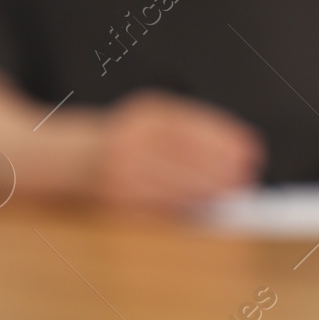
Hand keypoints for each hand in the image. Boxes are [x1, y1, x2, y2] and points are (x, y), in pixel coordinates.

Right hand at [92, 91, 263, 211]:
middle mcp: (133, 138)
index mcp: (148, 114)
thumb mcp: (154, 121)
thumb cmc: (125, 141)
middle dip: (223, 167)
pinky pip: (160, 202)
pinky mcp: (118, 198)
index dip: (227, 140)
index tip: (252, 150)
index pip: (194, 126)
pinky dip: (188, 204)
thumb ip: (192, 129)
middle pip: (188, 154)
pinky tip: (206, 204)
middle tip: (247, 177)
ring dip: (210, 189)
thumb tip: (240, 147)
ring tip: (233, 191)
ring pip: (176, 181)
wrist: (67, 159)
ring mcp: (123, 169)